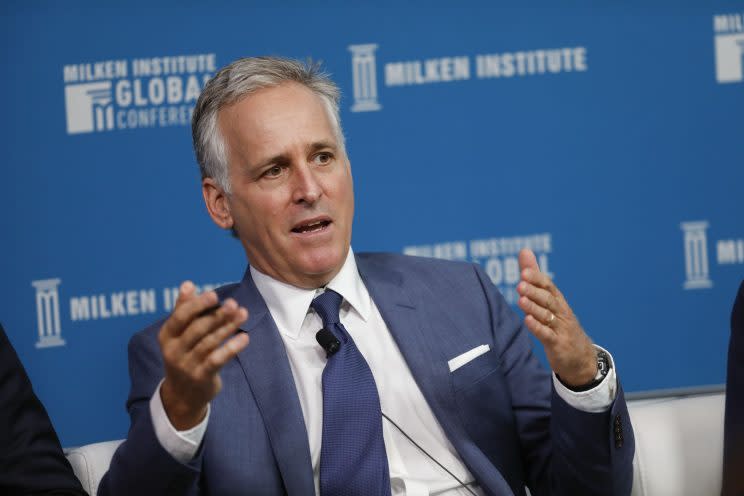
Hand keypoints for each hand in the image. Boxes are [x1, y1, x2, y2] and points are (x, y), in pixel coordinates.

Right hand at [158, 281, 248, 429]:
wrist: (182, 395)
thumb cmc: (184, 354)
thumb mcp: (178, 334)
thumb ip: (183, 308)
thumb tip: (187, 283)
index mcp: (167, 336)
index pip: (180, 317)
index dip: (196, 305)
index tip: (214, 295)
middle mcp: (174, 351)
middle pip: (197, 329)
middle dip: (217, 315)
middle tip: (234, 303)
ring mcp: (187, 366)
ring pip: (209, 342)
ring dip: (228, 327)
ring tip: (243, 314)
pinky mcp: (202, 377)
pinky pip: (218, 360)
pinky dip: (231, 348)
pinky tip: (245, 338)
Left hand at [516, 249, 596, 386]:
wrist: (580, 357)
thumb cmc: (559, 323)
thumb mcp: (548, 300)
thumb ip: (534, 277)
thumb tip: (524, 250)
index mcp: (558, 300)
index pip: (548, 286)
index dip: (537, 279)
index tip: (524, 272)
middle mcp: (561, 312)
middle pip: (548, 299)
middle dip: (534, 291)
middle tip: (520, 284)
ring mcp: (560, 328)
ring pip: (547, 316)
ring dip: (534, 308)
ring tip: (521, 300)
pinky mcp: (557, 344)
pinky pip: (547, 335)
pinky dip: (538, 328)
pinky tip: (527, 321)